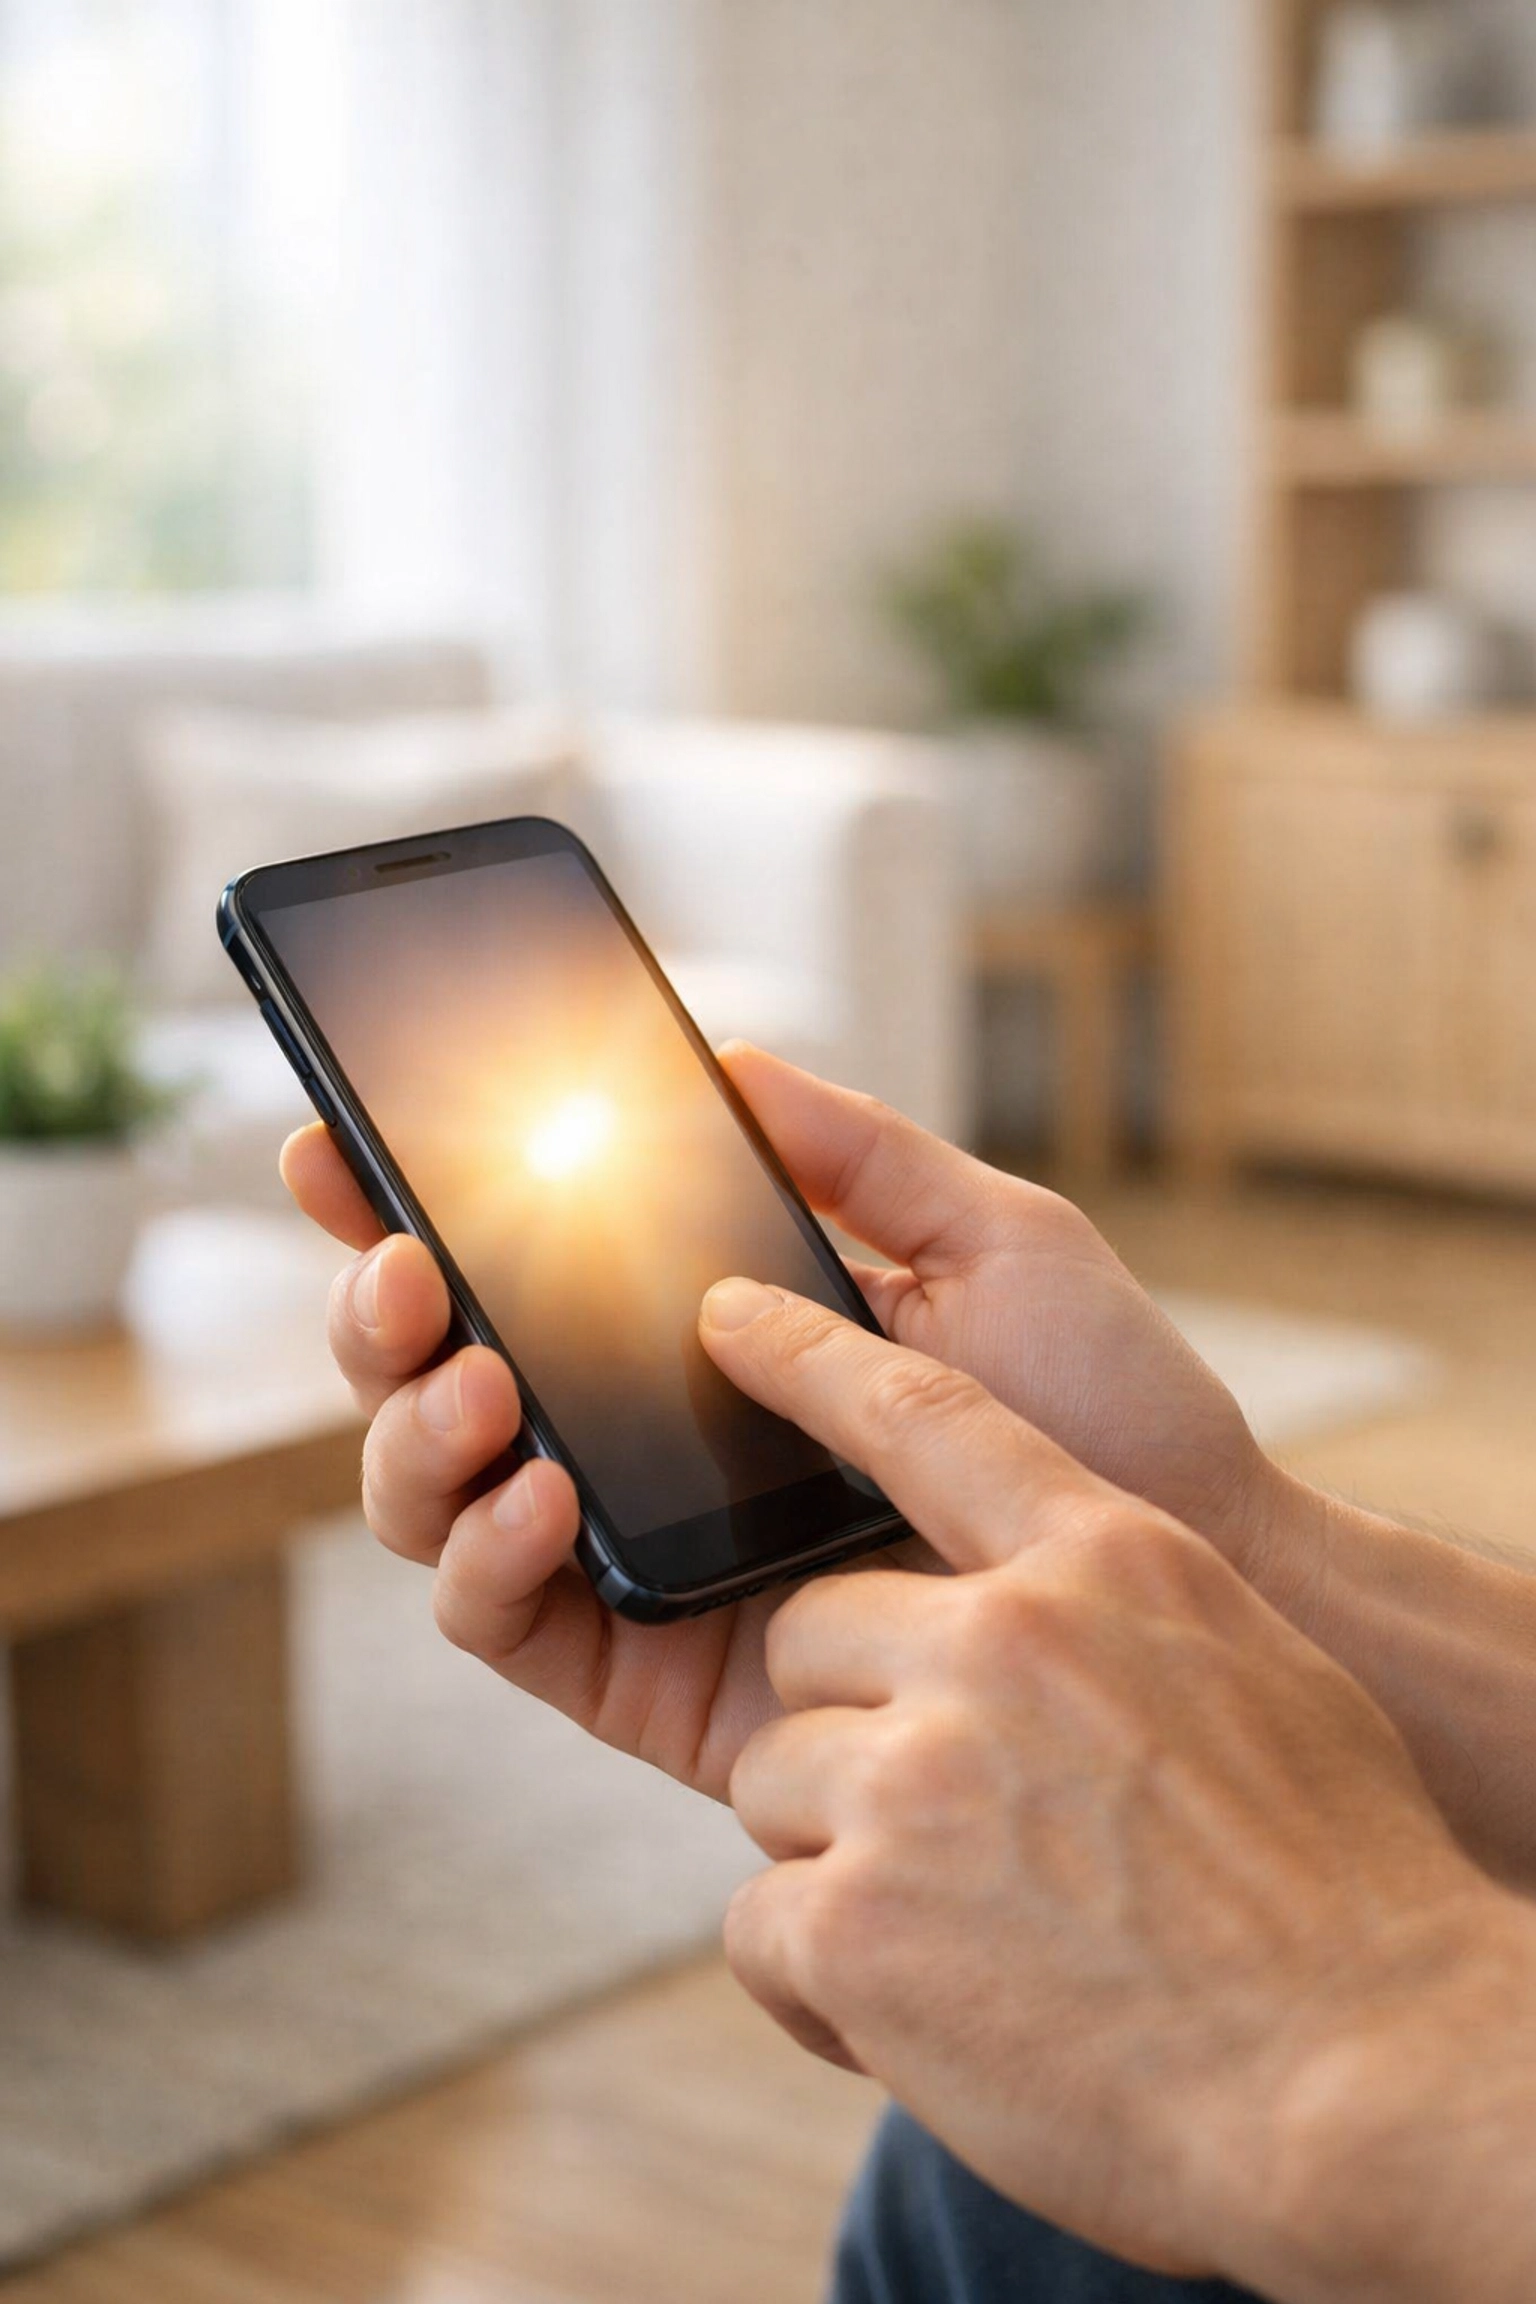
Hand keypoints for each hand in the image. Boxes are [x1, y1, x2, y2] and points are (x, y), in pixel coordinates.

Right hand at [279, 1045, 1266, 1802]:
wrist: (1193, 1582)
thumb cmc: (1110, 1414)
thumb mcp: (994, 1241)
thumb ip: (855, 1154)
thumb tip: (721, 1054)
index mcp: (704, 1335)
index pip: (522, 1264)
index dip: (409, 1206)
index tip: (342, 1145)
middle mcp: (642, 1440)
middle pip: (438, 1375)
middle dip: (376, 1313)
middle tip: (404, 1264)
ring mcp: (631, 1556)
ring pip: (434, 1494)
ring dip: (414, 1428)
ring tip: (486, 1380)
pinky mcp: (644, 1672)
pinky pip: (500, 1621)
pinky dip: (483, 1553)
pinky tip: (547, 1492)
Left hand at [705, 1279, 1533, 2297]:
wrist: (1370, 2074)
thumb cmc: (1335, 1884)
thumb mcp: (1251, 1674)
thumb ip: (1119, 1615)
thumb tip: (1036, 1600)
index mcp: (1102, 1562)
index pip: (923, 1414)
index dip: (812, 1358)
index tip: (729, 1320)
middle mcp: (997, 1643)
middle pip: (811, 1632)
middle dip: (850, 1725)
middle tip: (952, 1827)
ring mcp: (917, 1777)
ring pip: (771, 1778)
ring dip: (842, 1860)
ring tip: (969, 1939)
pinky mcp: (858, 1922)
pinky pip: (758, 1924)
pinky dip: (824, 1984)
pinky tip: (934, 2018)